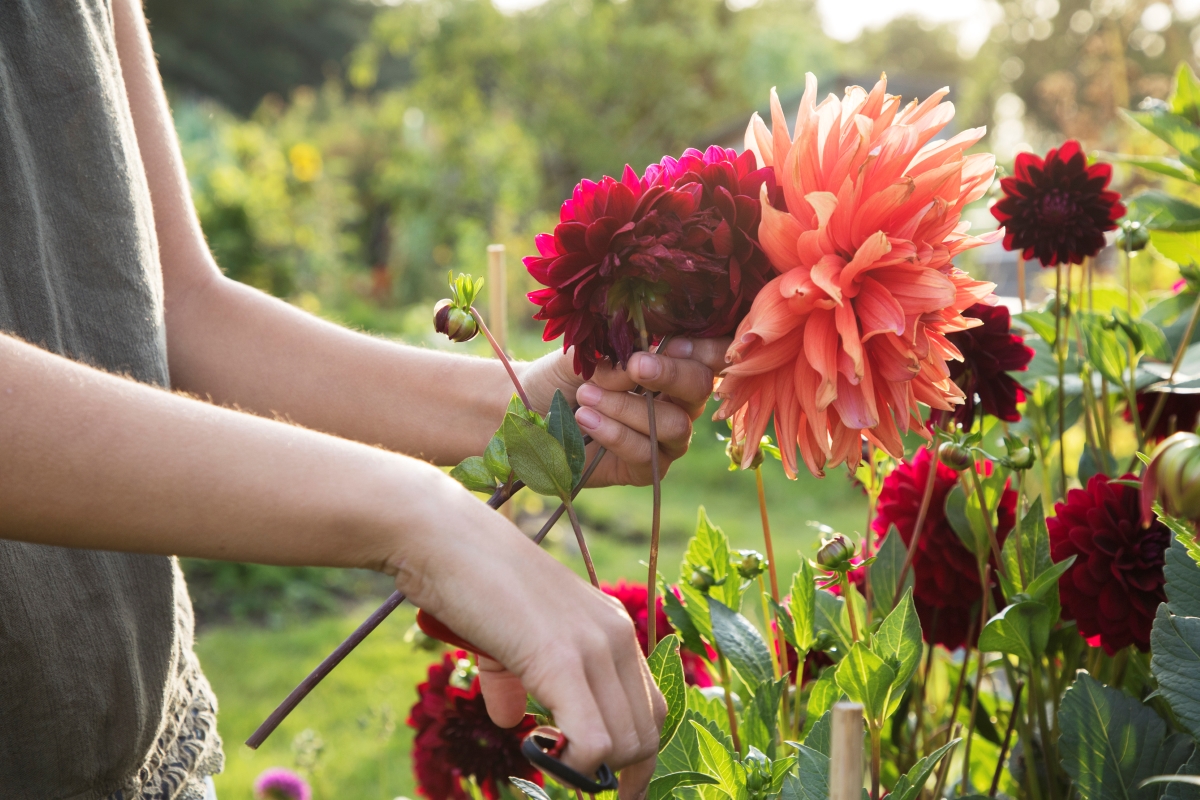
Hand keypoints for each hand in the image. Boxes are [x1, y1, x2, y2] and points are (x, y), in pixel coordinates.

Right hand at [395, 482, 665, 798]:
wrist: (443, 538)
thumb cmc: (468, 582)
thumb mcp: (505, 638)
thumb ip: (515, 680)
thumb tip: (512, 722)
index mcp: (610, 628)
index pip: (650, 710)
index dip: (633, 756)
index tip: (601, 782)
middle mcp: (615, 636)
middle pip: (647, 733)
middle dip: (621, 777)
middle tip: (580, 791)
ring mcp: (593, 646)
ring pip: (627, 743)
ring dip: (594, 775)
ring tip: (553, 773)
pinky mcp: (561, 660)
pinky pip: (593, 740)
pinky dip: (576, 767)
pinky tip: (543, 758)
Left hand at [521, 337, 731, 486]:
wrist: (530, 411)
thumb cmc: (562, 376)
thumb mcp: (585, 355)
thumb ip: (612, 355)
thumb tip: (635, 365)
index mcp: (671, 365)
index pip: (709, 356)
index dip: (703, 350)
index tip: (670, 343)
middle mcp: (677, 402)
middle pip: (700, 388)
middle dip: (670, 375)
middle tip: (635, 366)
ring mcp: (664, 439)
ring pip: (674, 425)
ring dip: (628, 408)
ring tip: (585, 396)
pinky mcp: (644, 470)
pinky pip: (647, 455)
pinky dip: (616, 435)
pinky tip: (587, 419)